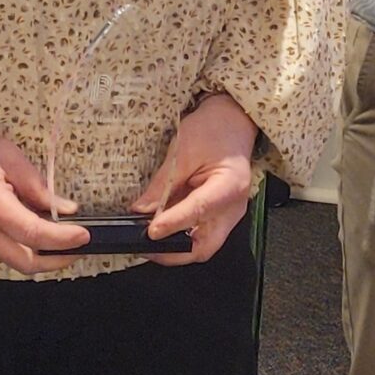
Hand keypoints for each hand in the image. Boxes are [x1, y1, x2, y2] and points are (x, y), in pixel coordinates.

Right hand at [0, 130, 83, 273]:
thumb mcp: (9, 157)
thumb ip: (38, 186)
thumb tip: (65, 209)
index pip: (34, 234)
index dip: (62, 239)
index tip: (84, 235)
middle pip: (25, 263)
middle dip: (56, 262)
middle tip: (77, 249)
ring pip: (14, 259)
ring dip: (41, 256)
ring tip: (61, 240)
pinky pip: (3, 248)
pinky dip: (25, 246)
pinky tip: (37, 232)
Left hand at [132, 93, 259, 262]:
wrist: (233, 122)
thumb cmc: (214, 130)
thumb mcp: (183, 151)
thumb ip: (162, 184)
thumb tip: (141, 209)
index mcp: (229, 186)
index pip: (198, 211)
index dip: (172, 224)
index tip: (151, 231)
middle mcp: (233, 208)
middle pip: (204, 246)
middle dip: (174, 252)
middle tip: (146, 246)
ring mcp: (228, 215)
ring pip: (202, 245)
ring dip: (175, 246)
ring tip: (148, 237)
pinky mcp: (220, 215)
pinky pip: (201, 234)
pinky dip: (180, 235)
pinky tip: (162, 228)